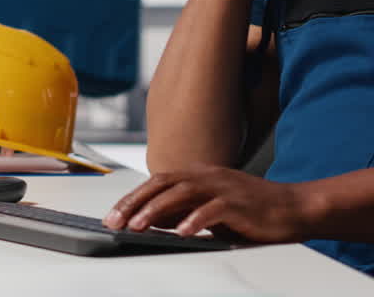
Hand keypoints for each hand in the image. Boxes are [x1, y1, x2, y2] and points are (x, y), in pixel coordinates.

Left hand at [103, 166, 315, 242]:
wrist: (295, 207)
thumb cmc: (250, 211)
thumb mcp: (208, 210)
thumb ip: (180, 211)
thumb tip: (148, 221)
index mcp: (196, 175)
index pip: (155, 183)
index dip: (131, 198)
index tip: (111, 215)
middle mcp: (206, 175)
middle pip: (161, 184)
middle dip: (134, 203)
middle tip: (115, 221)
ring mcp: (222, 186)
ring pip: (181, 193)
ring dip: (156, 210)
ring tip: (138, 226)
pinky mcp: (239, 202)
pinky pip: (213, 209)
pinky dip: (195, 220)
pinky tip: (182, 232)